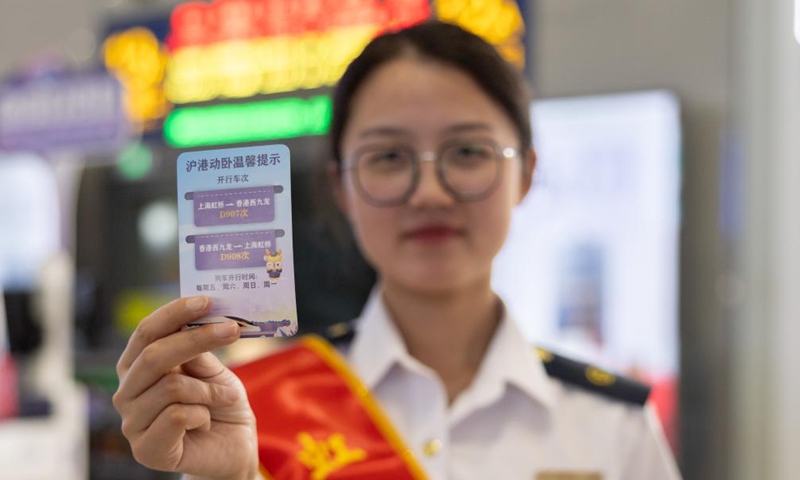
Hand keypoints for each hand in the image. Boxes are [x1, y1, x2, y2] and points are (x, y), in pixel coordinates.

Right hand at [113, 297, 259, 479]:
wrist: (233, 448)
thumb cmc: (219, 405)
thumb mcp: (212, 370)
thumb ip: (197, 349)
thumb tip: (197, 318)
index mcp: (136, 367)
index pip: (146, 332)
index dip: (173, 313)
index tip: (205, 300)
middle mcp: (126, 393)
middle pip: (154, 356)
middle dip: (197, 339)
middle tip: (232, 329)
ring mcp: (132, 423)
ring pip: (171, 387)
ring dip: (209, 390)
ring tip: (224, 398)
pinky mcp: (146, 449)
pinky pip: (177, 415)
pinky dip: (203, 414)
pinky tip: (206, 422)